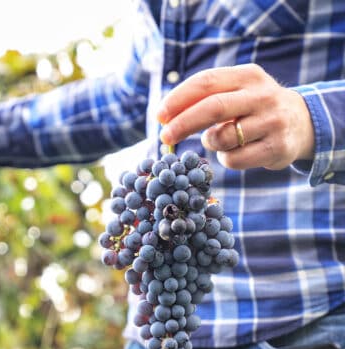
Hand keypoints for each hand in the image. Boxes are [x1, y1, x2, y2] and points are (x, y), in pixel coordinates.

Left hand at [157, 64, 313, 170]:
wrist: (303, 123)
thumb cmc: (253, 107)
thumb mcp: (236, 91)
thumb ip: (204, 97)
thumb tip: (163, 116)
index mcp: (248, 75)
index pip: (206, 82)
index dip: (178, 99)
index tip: (159, 116)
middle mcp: (263, 95)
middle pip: (213, 108)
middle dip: (183, 124)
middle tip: (165, 137)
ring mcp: (273, 121)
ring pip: (222, 138)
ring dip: (210, 143)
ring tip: (221, 139)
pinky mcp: (277, 147)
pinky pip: (234, 159)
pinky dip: (226, 159)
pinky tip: (238, 151)